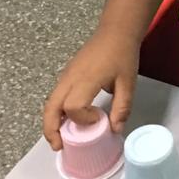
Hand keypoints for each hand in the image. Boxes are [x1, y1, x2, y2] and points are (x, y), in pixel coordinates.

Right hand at [42, 30, 138, 149]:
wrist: (115, 32)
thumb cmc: (123, 55)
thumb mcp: (128, 83)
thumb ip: (122, 107)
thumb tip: (115, 129)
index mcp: (86, 79)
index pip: (73, 106)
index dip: (83, 119)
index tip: (99, 119)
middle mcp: (70, 78)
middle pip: (51, 107)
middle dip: (50, 129)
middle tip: (59, 146)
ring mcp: (65, 75)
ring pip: (50, 102)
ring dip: (51, 122)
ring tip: (59, 139)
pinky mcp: (66, 75)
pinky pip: (55, 96)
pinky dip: (55, 111)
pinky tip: (65, 120)